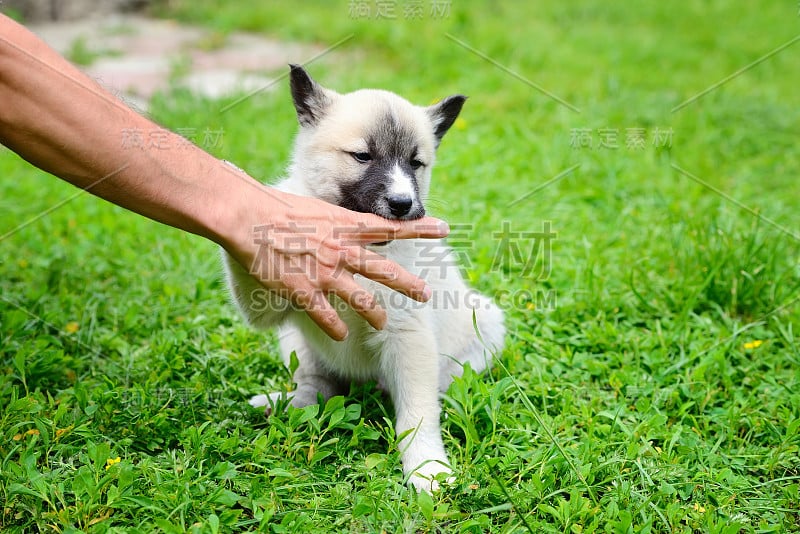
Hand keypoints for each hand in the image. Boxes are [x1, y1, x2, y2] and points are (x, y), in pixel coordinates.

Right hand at [220, 182, 448, 339]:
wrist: (249, 218)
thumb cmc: (275, 206)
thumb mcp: (315, 207)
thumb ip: (335, 221)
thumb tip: (345, 226)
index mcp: (345, 226)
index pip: (391, 228)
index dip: (420, 229)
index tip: (444, 229)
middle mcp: (342, 250)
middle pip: (384, 270)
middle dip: (409, 284)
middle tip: (426, 293)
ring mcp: (325, 272)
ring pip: (361, 299)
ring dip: (375, 313)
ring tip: (383, 322)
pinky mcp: (305, 291)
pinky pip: (327, 317)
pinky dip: (335, 327)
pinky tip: (341, 335)